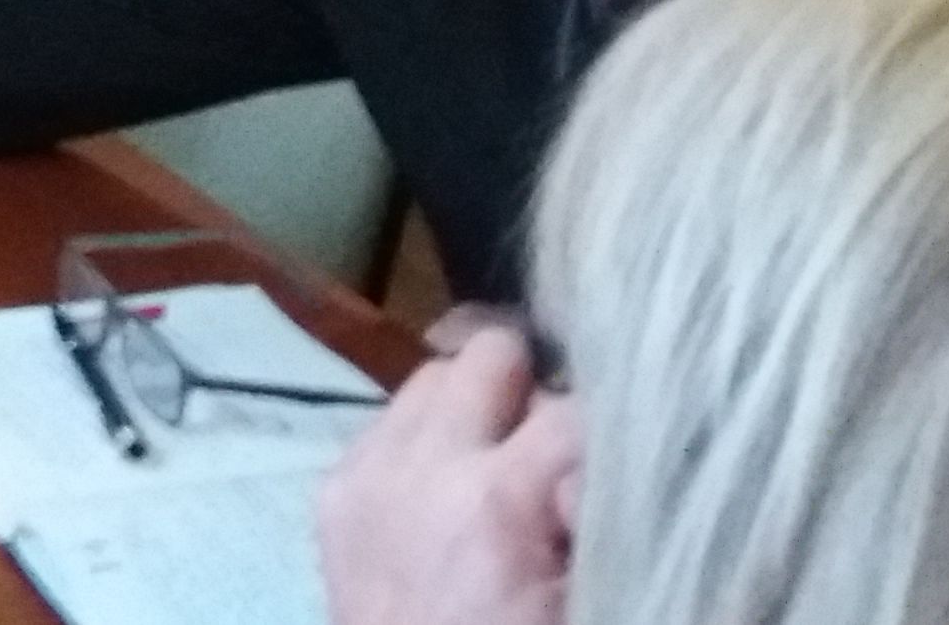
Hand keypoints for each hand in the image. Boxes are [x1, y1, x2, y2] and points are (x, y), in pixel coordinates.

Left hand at [313, 329, 579, 624]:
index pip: (578, 408)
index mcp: (498, 499)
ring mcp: (367, 473)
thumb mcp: (584, 595)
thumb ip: (594, 511)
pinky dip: (424, 440)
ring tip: (499, 465)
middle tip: (552, 449)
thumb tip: (597, 456)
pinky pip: (388, 423)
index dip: (607, 433)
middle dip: (533, 390)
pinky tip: (444, 491)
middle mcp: (423, 466)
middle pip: (491, 354)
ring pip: (434, 377)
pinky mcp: (333, 492)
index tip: (615, 463)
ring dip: (474, 408)